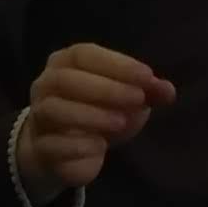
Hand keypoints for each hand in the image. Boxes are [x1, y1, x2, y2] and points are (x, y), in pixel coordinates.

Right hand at [13, 41, 175, 197]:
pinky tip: (100, 146)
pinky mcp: (41, 147)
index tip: (147, 76)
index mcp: (66, 63)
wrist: (63, 151)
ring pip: (55, 109)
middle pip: (66, 79)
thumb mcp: (126, 100)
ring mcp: (39, 116)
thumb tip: (167, 91)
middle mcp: (46, 85)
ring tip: (120, 123)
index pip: (84, 54)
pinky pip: (53, 144)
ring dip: (92, 115)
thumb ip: (147, 92)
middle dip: (106, 88)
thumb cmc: (96, 113)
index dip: (116, 64)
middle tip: (137, 99)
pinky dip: (78, 145)